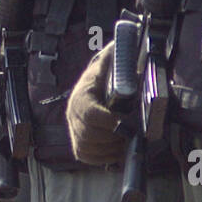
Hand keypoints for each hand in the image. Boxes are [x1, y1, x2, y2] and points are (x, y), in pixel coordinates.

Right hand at [67, 43, 126, 166]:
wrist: (93, 86)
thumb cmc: (105, 78)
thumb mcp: (109, 67)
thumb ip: (116, 57)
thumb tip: (124, 44)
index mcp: (81, 97)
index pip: (90, 114)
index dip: (109, 121)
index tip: (126, 121)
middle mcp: (72, 114)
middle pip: (88, 134)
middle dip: (112, 138)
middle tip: (130, 135)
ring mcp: (72, 130)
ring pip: (86, 147)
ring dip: (108, 149)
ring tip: (124, 143)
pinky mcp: (76, 143)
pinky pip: (85, 155)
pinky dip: (102, 158)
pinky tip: (115, 151)